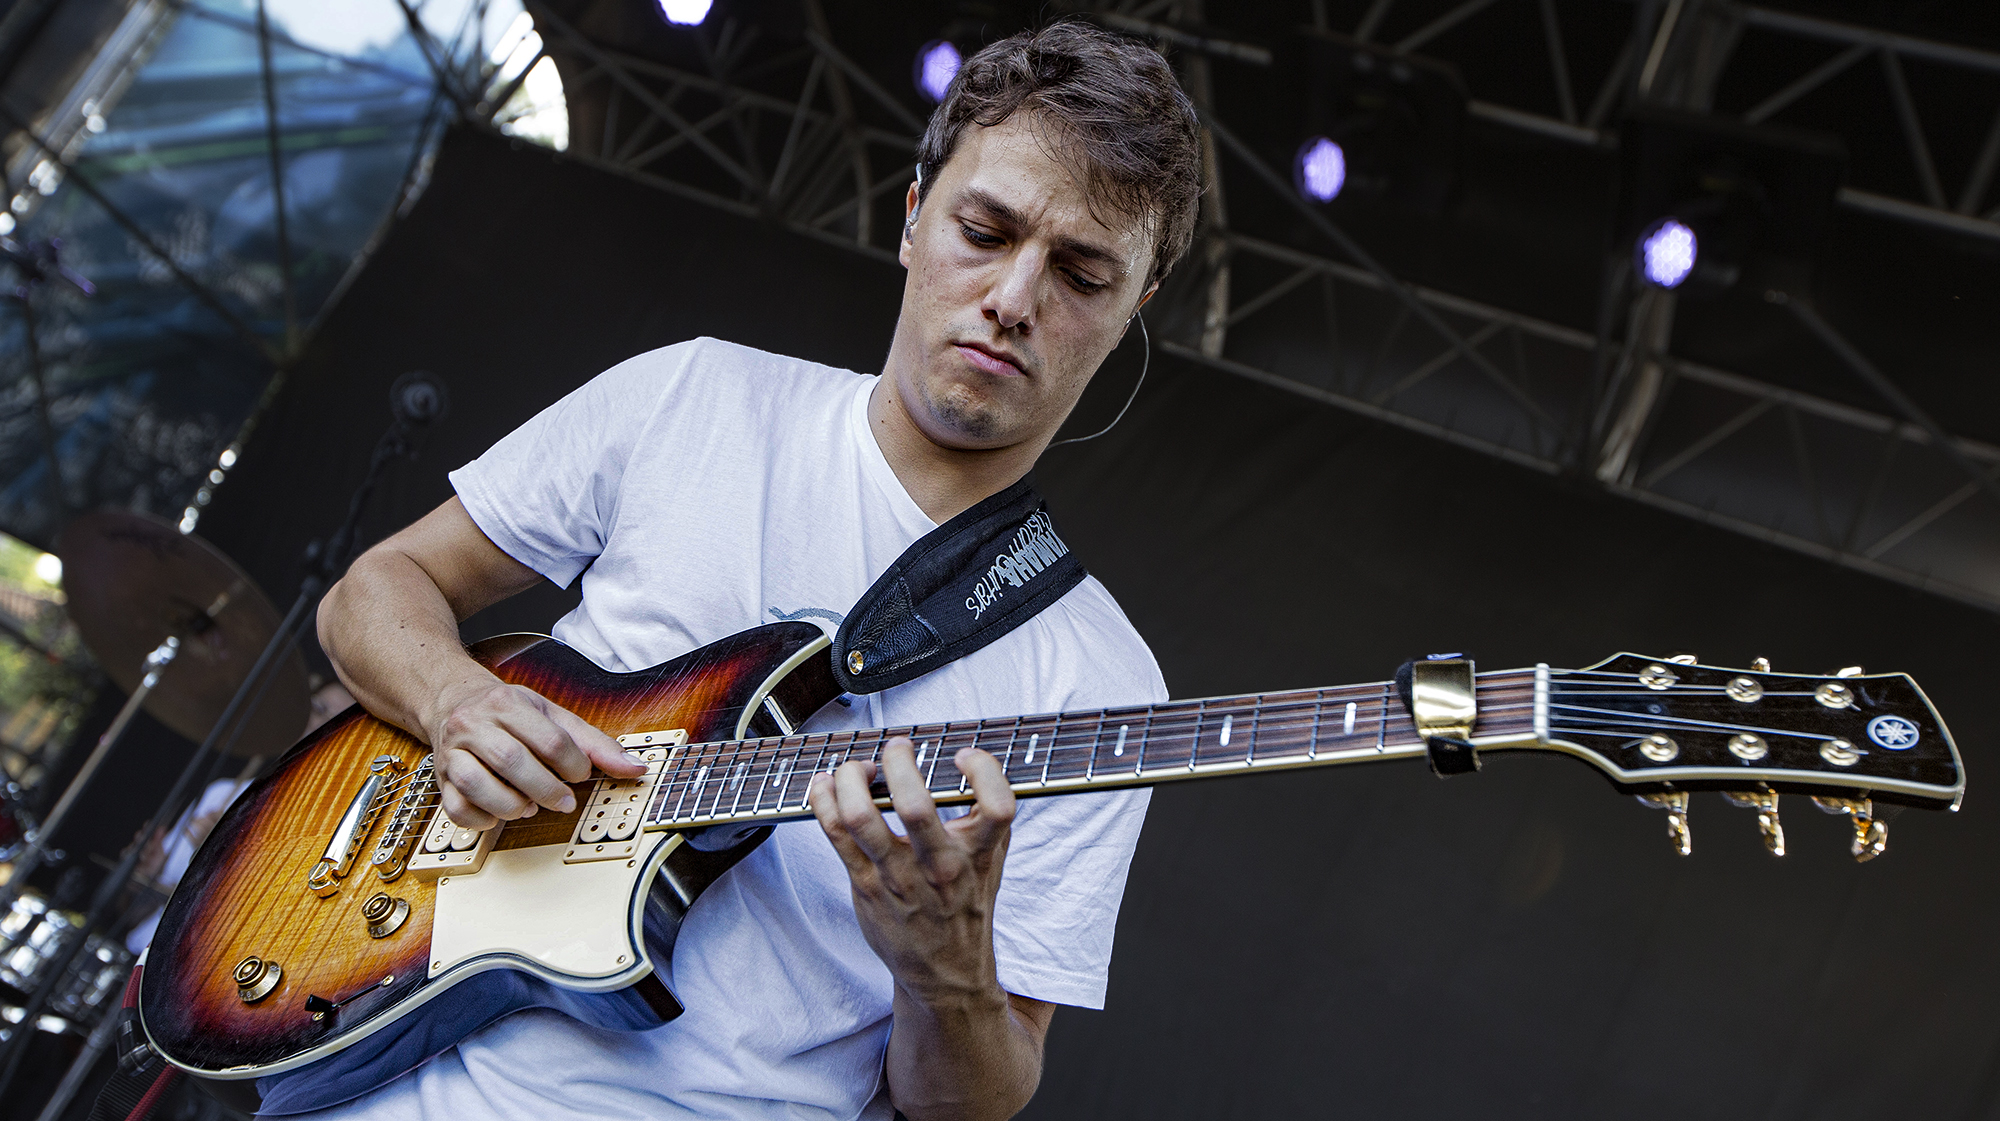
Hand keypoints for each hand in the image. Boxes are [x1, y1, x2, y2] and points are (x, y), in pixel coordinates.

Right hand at [423, 676, 645, 830]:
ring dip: (512, 805)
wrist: (454, 702)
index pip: (548, 739)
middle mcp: (474, 725)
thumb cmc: (509, 712)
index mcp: (507, 703)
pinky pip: (456, 808)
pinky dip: (482, 819)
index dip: (572, 764)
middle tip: (564, 801)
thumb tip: (635, 768)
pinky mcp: (440, 780)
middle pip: (511, 761)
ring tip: (531, 806)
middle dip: (546, 789)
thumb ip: (593, 743)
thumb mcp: (553, 716)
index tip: (580, 774)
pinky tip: (501, 813)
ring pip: (477, 785)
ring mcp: (452, 753)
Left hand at [808, 737, 1015, 1004]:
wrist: (945, 972)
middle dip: (898, 763)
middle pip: (916, 805)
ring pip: (861, 817)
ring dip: (851, 778)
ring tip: (857, 767)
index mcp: (979, 855)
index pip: (997, 805)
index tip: (964, 756)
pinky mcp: (865, 884)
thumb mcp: (993, 861)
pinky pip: (835, 833)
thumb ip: (987, 814)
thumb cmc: (966, 905)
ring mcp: (898, 877)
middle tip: (898, 747)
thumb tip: (976, 759)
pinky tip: (826, 784)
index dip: (984, 769)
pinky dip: (824, 800)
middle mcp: (939, 866)